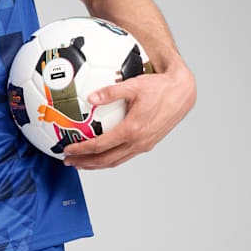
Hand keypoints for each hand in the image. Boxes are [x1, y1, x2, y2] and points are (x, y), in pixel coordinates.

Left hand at [62, 60, 195, 168]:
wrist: (182, 92)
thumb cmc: (159, 88)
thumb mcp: (133, 86)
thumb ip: (110, 92)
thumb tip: (91, 97)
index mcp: (132, 130)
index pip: (101, 146)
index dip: (82, 150)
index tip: (68, 150)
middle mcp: (138, 142)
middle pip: (106, 160)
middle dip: (85, 163)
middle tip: (69, 162)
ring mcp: (144, 144)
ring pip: (116, 161)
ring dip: (97, 164)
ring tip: (81, 163)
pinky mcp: (148, 143)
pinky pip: (125, 156)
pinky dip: (110, 158)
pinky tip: (101, 154)